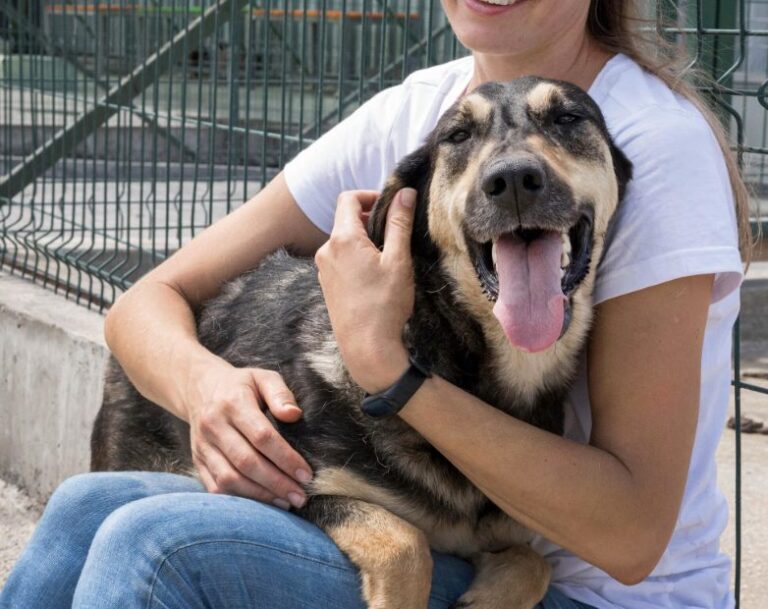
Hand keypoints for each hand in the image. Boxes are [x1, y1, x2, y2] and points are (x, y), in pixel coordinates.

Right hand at [183, 359, 312, 509]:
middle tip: (301, 497)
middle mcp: (214, 426)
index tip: (306, 474)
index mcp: (233, 403)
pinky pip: (215, 487)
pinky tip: (263, 503)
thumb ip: (280, 393)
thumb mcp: (263, 377)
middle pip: (246, 462)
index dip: (286, 458)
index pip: (262, 436)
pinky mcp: (197, 461)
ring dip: (259, 496)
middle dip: (276, 483)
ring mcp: (202, 446)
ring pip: (229, 479)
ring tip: (286, 503)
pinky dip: (240, 499)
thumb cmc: (241, 385)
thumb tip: (295, 415)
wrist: (200, 388)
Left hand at [314, 188, 415, 392]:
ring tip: (388, 257)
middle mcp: (326, 250)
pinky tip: (375, 276)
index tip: (391, 207)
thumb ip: (399, 223)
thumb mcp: (398, 260)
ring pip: (344, 240)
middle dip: (370, 219)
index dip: (371, 196)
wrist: (366, 347)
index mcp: (342, 239)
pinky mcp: (326, 284)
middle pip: (346, 219)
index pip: (349, 198)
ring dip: (364, 239)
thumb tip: (404, 193)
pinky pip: (340, 259)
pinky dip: (356, 257)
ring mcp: (323, 269)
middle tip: (395, 232)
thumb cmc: (384, 305)